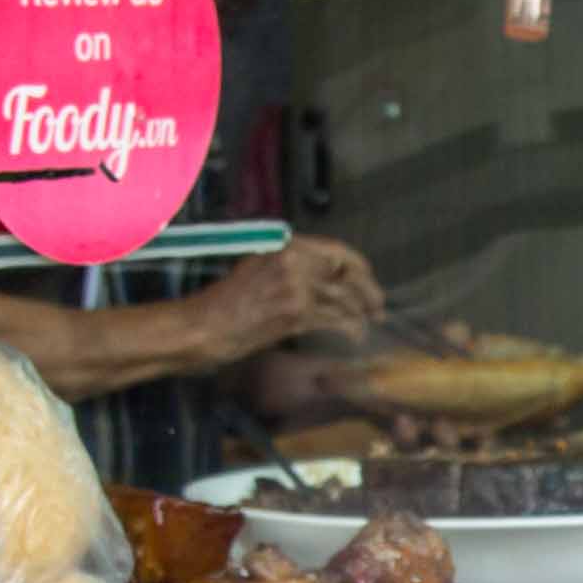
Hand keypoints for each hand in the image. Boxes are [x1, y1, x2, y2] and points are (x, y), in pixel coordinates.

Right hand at [203, 233, 384, 358]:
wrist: (204, 326)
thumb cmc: (224, 301)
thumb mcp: (256, 267)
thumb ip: (289, 264)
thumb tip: (322, 274)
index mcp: (284, 246)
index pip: (335, 251)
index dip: (357, 265)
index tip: (367, 276)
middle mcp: (293, 261)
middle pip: (347, 273)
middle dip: (368, 291)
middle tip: (378, 305)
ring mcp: (295, 288)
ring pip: (344, 298)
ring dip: (363, 313)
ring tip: (370, 322)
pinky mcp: (295, 315)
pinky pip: (334, 320)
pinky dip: (350, 329)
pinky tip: (356, 336)